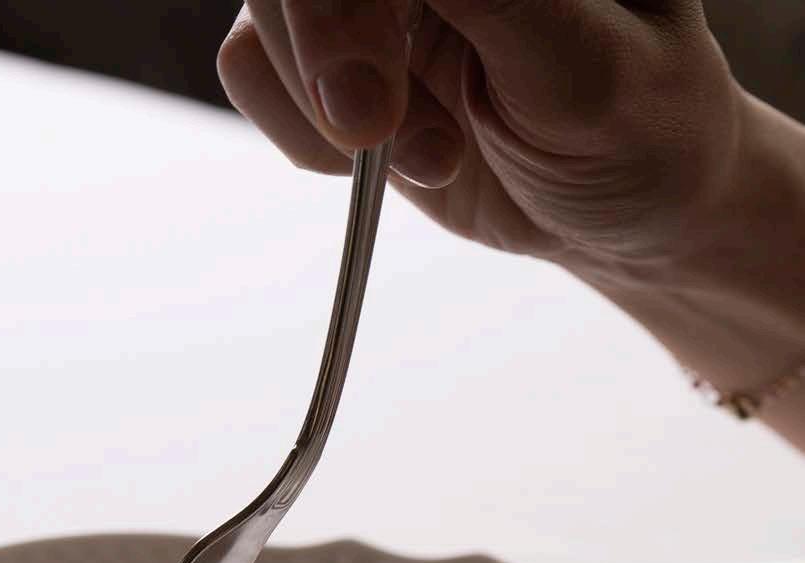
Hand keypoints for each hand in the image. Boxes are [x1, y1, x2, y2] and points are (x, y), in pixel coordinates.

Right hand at [218, 2, 747, 287]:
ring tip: (437, 157)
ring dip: (326, 106)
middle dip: (326, 42)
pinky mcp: (336, 47)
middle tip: (373, 132)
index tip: (373, 88)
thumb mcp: (588, 70)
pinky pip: (252, 65)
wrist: (628, 209)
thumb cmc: (643, 131)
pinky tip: (387, 161)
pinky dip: (304, 134)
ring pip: (266, 13)